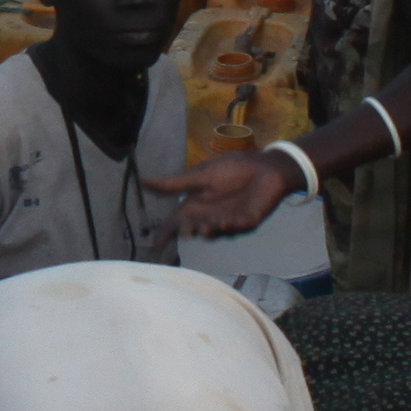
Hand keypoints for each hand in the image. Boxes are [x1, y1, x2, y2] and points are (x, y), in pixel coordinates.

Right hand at [158, 147, 303, 240]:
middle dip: (189, 232)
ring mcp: (229, 221)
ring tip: (203, 229)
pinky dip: (230, 227)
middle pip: (194, 229)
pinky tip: (224, 223)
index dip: (167, 232)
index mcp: (198, 204)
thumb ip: (175, 184)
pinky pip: (237, 227)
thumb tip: (143, 181)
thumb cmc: (234, 168)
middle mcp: (210, 216)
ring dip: (208, 231)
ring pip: (214, 232)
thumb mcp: (202, 175)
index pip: (178, 222)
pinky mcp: (248, 222)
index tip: (157, 243)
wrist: (267, 166)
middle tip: (185, 233)